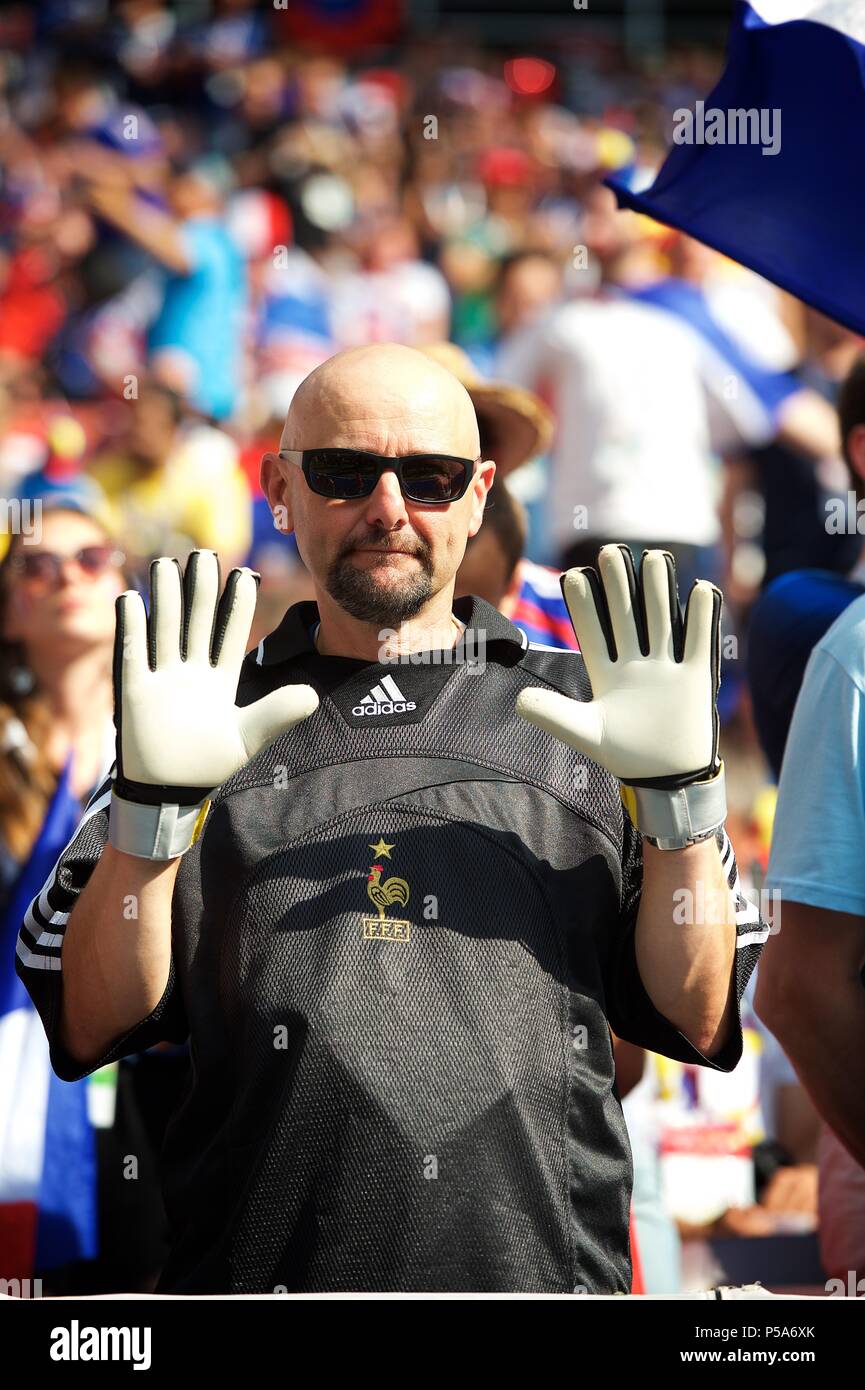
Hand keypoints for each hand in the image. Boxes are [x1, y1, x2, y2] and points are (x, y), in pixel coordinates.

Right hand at [110, 550, 318, 856]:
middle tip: (204, 554)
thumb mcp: (248, 738)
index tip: (245, 574)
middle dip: (200, 590)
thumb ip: (277, 714)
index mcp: (221, 680)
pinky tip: (131, 597)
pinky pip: (133, 653)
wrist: (171, 793)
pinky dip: (132, 626)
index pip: (231, 634)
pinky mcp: (136, 691)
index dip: (237, 605)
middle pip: (196, 622)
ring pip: (165, 629)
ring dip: (165, 598)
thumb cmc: (210, 765)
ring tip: (167, 564)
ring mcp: (163, 679)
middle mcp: (192, 672)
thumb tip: (312, 695)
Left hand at [516, 545, 720, 785]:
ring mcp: (666, 668)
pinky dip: (701, 618)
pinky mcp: (695, 678)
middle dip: (619, 587)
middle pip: (626, 617)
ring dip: (658, 592)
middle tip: (610, 551)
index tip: (573, 576)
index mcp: (607, 673)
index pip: (593, 632)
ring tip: (654, 557)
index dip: (584, 606)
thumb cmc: (624, 754)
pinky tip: (700, 589)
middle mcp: (635, 664)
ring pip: (661, 622)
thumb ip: (552, 714)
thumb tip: (518, 700)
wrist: (666, 777)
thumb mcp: (584, 733)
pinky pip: (698, 643)